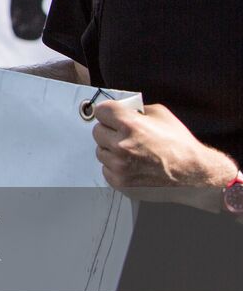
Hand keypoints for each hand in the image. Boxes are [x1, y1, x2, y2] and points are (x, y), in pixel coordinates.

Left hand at [92, 101, 238, 206]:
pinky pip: (106, 169)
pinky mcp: (120, 181)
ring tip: (132, 152)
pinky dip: (115, 167)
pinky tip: (132, 164)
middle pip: (97, 131)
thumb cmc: (180, 146)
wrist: (193, 175)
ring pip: (100, 151)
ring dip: (111, 150)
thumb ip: (136, 109)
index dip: (108, 113)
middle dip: (110, 131)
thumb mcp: (160, 115)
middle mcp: (121, 145)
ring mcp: (119, 165)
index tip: (111, 115)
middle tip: (124, 135)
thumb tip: (121, 109)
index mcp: (130, 125)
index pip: (101, 111)